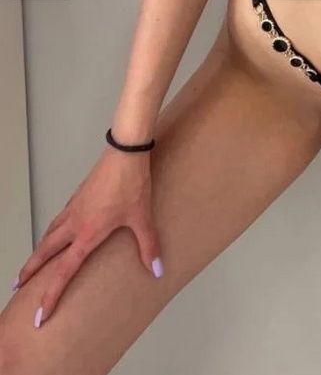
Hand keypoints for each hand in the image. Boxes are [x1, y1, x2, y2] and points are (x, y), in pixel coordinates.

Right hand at [12, 145, 164, 327]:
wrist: (126, 152)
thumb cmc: (132, 183)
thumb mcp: (142, 218)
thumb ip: (148, 246)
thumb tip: (156, 270)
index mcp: (87, 233)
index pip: (64, 271)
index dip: (51, 294)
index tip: (40, 313)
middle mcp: (75, 222)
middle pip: (45, 251)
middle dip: (30, 270)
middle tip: (18, 285)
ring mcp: (74, 206)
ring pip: (49, 232)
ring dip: (39, 249)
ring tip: (34, 261)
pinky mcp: (78, 195)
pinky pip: (59, 218)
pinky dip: (52, 229)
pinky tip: (58, 230)